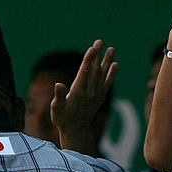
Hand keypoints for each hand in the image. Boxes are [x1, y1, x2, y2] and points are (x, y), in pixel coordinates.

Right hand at [51, 39, 116, 155]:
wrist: (76, 131)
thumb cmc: (62, 119)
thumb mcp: (56, 109)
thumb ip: (58, 97)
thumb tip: (58, 85)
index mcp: (78, 92)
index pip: (84, 72)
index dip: (88, 59)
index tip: (92, 48)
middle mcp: (89, 92)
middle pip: (94, 70)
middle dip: (97, 55)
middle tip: (99, 41)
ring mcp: (96, 95)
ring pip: (102, 74)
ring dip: (107, 61)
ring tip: (111, 49)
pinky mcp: (100, 98)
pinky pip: (107, 84)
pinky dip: (112, 74)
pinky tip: (115, 65)